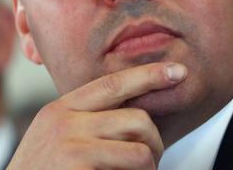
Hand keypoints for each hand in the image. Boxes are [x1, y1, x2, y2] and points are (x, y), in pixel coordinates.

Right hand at [7, 62, 186, 169]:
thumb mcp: (54, 134)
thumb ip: (84, 118)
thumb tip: (133, 113)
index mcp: (61, 107)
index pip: (113, 83)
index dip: (148, 75)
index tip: (178, 72)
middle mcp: (65, 121)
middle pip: (136, 118)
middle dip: (155, 140)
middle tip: (153, 158)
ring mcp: (71, 146)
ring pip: (140, 149)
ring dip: (150, 164)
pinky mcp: (79, 166)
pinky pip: (131, 166)